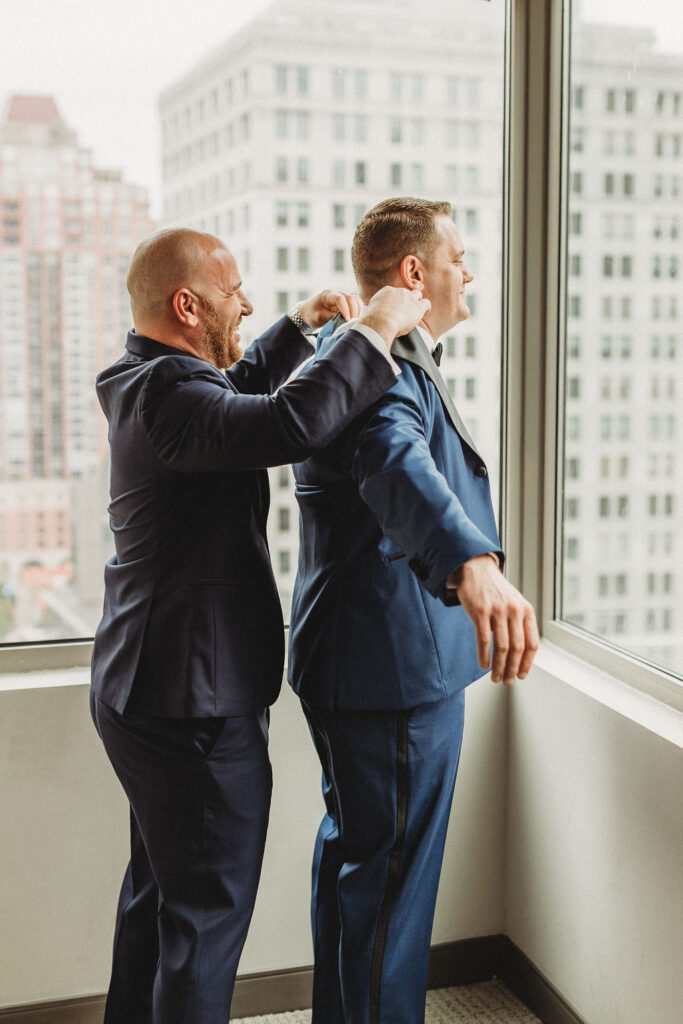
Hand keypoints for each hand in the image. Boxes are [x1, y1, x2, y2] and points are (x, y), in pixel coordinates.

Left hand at [297, 290, 361, 328]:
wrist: (308, 312)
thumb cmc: (311, 314)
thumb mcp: (318, 317)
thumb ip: (330, 317)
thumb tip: (343, 321)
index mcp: (327, 294)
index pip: (340, 299)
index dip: (345, 309)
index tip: (347, 320)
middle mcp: (336, 293)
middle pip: (350, 297)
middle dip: (353, 310)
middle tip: (352, 322)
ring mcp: (342, 296)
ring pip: (355, 299)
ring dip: (357, 310)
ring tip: (355, 321)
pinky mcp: (345, 302)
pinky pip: (355, 303)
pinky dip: (357, 310)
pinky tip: (355, 319)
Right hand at [357, 286, 430, 348]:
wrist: (381, 321)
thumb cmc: (373, 320)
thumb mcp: (369, 311)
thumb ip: (372, 310)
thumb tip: (368, 317)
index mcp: (387, 291)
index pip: (393, 293)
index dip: (395, 300)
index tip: (393, 307)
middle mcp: (399, 291)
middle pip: (405, 292)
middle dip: (406, 299)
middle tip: (405, 308)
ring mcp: (409, 298)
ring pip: (417, 295)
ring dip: (417, 301)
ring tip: (415, 309)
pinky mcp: (418, 307)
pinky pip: (426, 303)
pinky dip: (426, 307)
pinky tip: (426, 311)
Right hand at [453, 555, 538, 685]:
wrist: (476, 569)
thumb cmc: (495, 590)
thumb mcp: (514, 604)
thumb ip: (519, 624)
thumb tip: (519, 655)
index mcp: (526, 611)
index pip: (532, 643)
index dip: (527, 663)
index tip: (521, 675)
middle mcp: (514, 610)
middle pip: (517, 648)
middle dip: (512, 669)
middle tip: (506, 681)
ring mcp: (497, 610)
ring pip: (501, 647)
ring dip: (498, 667)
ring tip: (495, 677)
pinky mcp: (480, 611)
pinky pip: (484, 639)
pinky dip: (484, 655)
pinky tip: (483, 665)